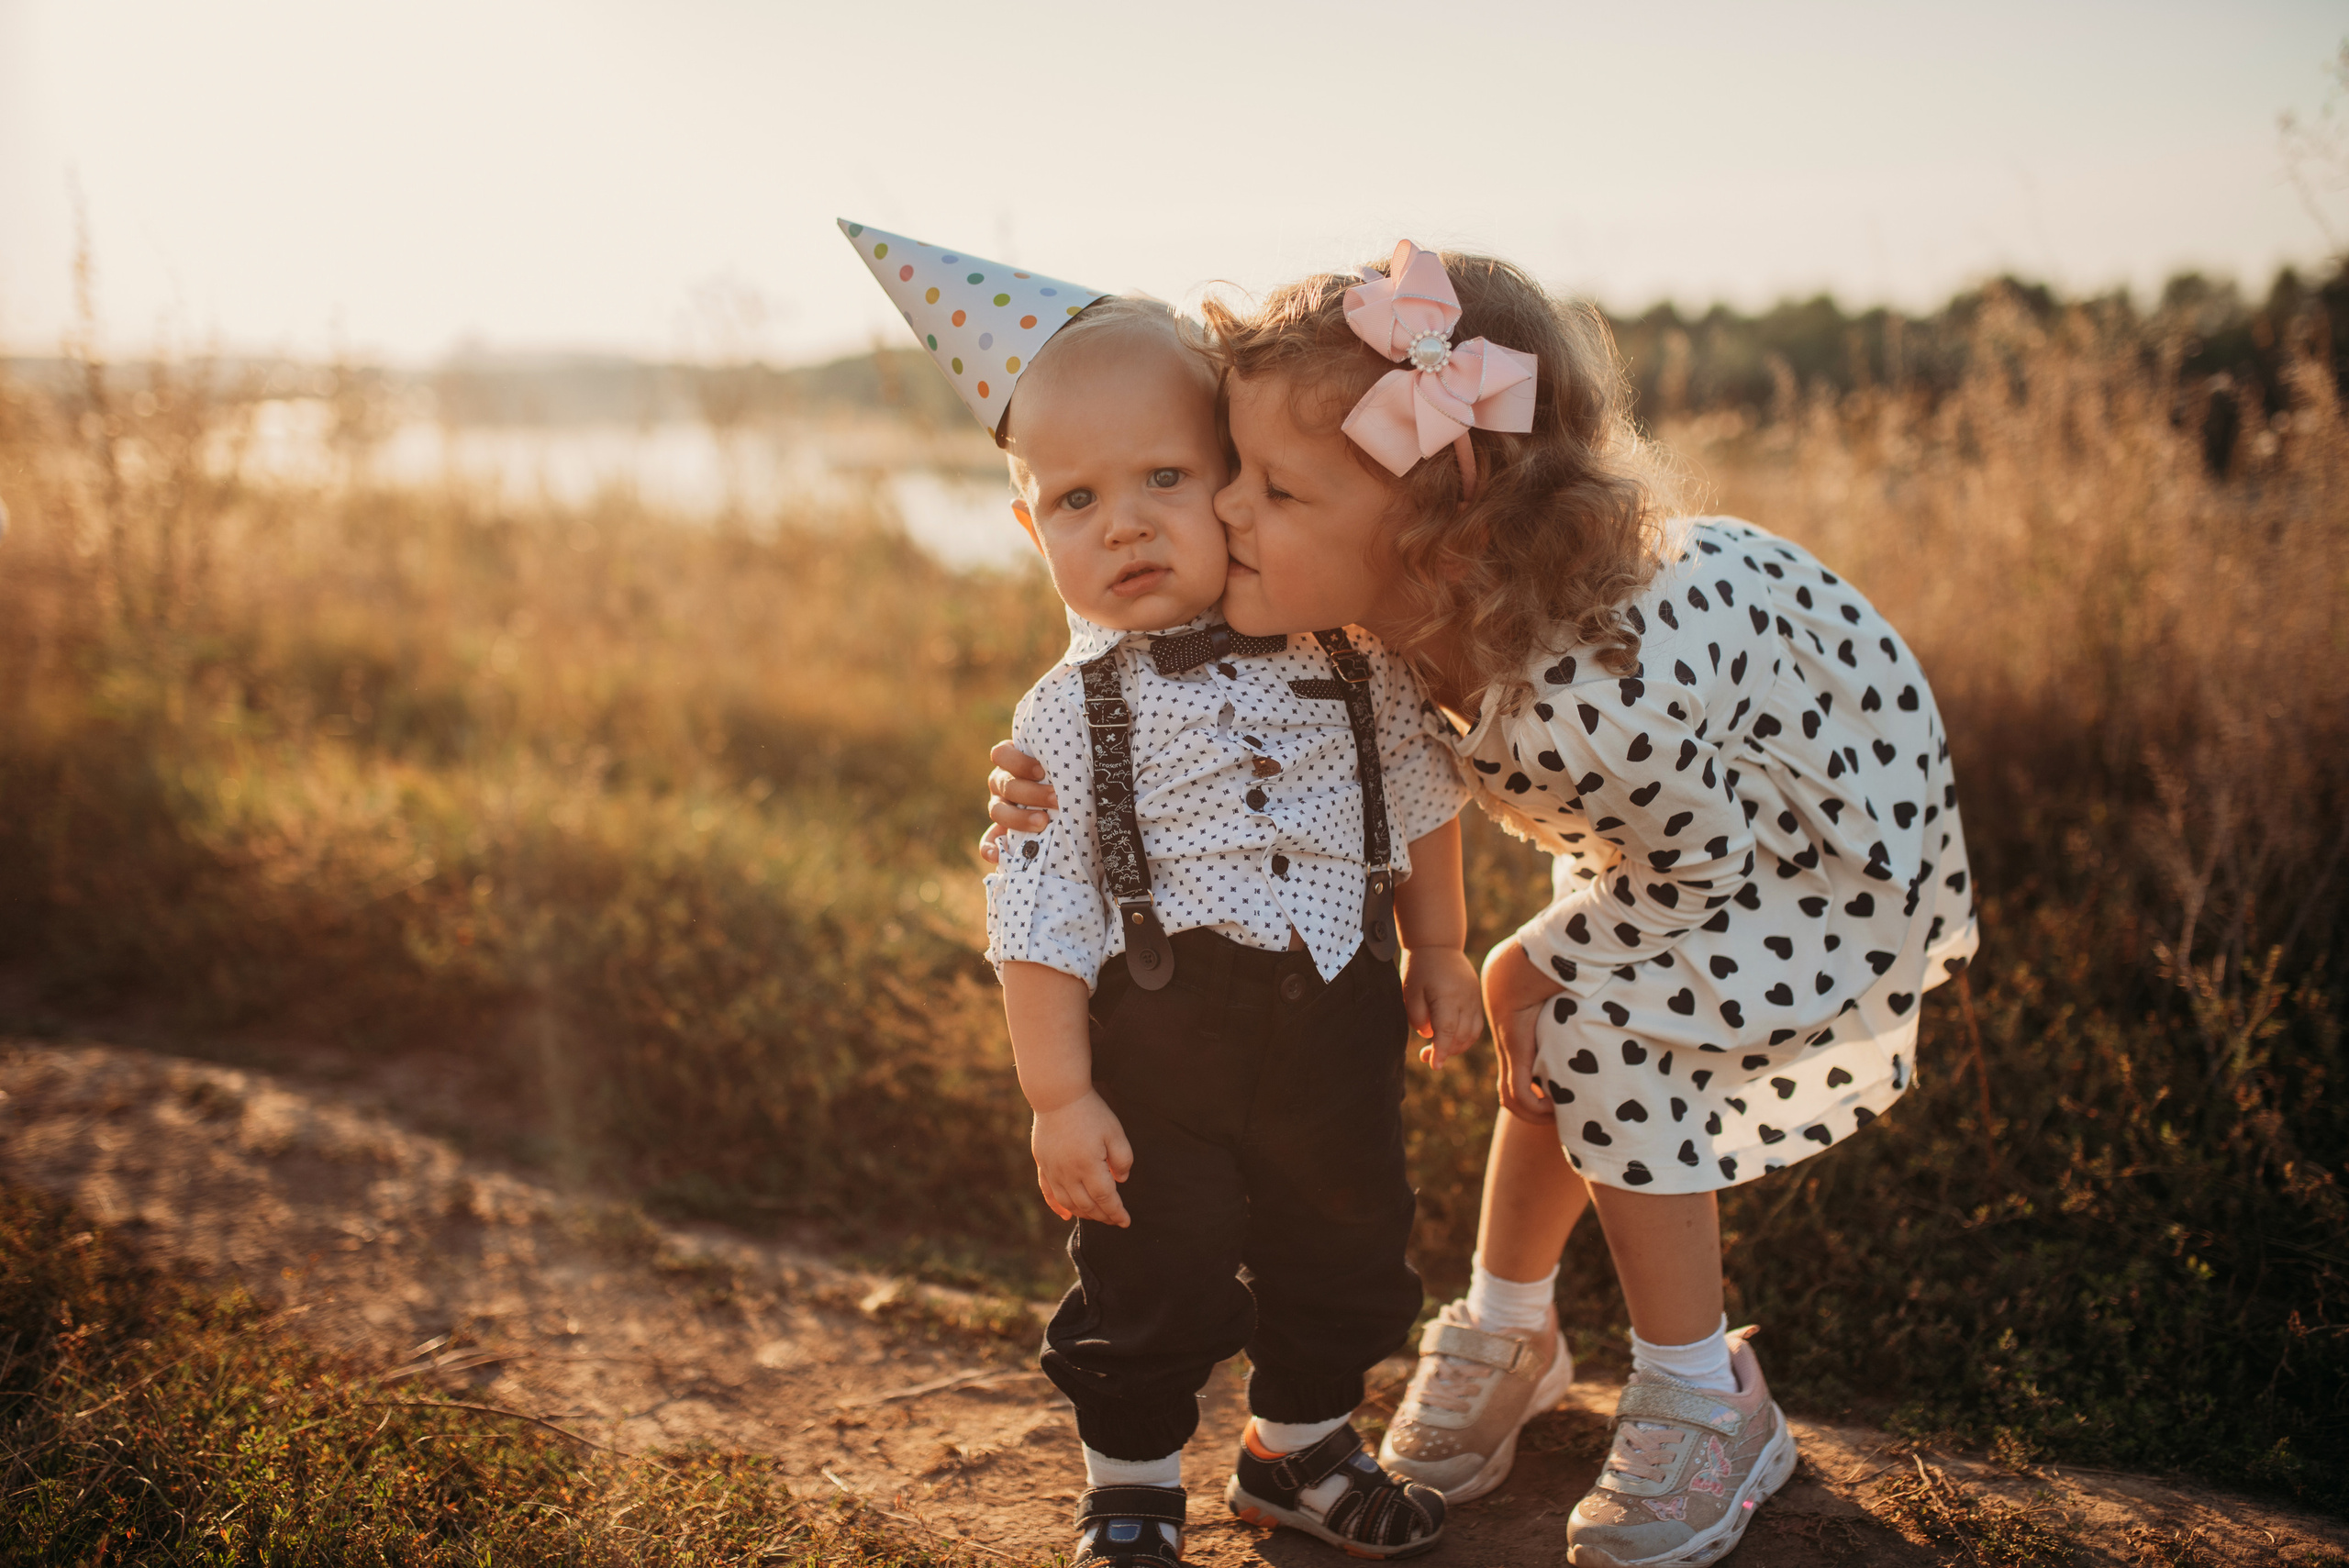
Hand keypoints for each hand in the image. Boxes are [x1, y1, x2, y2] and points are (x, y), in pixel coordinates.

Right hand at [978, 739, 1057, 864]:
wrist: (1065, 806)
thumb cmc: (1065, 778)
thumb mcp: (1058, 768)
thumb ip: (1060, 764)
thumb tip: (1081, 764)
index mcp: (1011, 763)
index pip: (1001, 755)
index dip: (1018, 762)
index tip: (1042, 772)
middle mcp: (1001, 783)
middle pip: (1006, 785)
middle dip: (1032, 793)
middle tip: (1055, 799)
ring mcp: (999, 807)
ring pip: (997, 811)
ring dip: (1019, 818)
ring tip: (1042, 822)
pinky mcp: (998, 833)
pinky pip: (987, 842)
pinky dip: (990, 849)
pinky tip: (998, 856)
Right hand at [1031, 1090, 1134, 1226]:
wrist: (1057, 1095)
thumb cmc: (1091, 1112)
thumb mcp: (1115, 1132)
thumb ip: (1123, 1159)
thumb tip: (1120, 1181)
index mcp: (1089, 1167)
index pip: (1106, 1199)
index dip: (1117, 1213)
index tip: (1126, 1221)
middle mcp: (1068, 1174)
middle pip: (1087, 1205)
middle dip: (1103, 1216)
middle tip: (1114, 1219)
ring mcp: (1052, 1170)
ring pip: (1068, 1203)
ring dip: (1083, 1213)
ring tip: (1096, 1216)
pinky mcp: (1042, 1163)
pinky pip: (1048, 1192)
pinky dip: (1057, 1207)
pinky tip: (1066, 1215)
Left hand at [1402, 946, 1483, 1067]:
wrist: (1439, 944)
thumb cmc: (1420, 968)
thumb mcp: (1410, 991)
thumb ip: (1418, 1017)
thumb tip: (1430, 1035)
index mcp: (1447, 997)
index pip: (1447, 1032)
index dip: (1441, 1051)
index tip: (1434, 1066)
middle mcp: (1465, 1000)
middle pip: (1461, 1037)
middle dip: (1445, 1052)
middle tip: (1425, 1056)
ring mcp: (1474, 1000)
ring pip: (1471, 1034)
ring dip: (1456, 1047)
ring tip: (1438, 1048)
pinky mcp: (1477, 999)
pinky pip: (1476, 1026)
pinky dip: (1465, 1037)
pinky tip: (1450, 1038)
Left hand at [1482, 939, 1562, 1124]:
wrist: (1521, 963)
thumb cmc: (1548, 976)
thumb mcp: (1563, 1002)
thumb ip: (1577, 1011)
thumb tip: (1615, 1003)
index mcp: (1519, 1042)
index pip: (1518, 1079)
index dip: (1535, 1095)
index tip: (1560, 1101)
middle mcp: (1510, 1051)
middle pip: (1510, 1095)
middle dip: (1533, 1112)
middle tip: (1561, 1117)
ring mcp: (1509, 1054)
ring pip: (1510, 1099)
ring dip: (1533, 1114)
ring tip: (1557, 1116)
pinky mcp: (1514, 1054)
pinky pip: (1516, 1093)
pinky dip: (1532, 1107)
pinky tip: (1551, 1107)